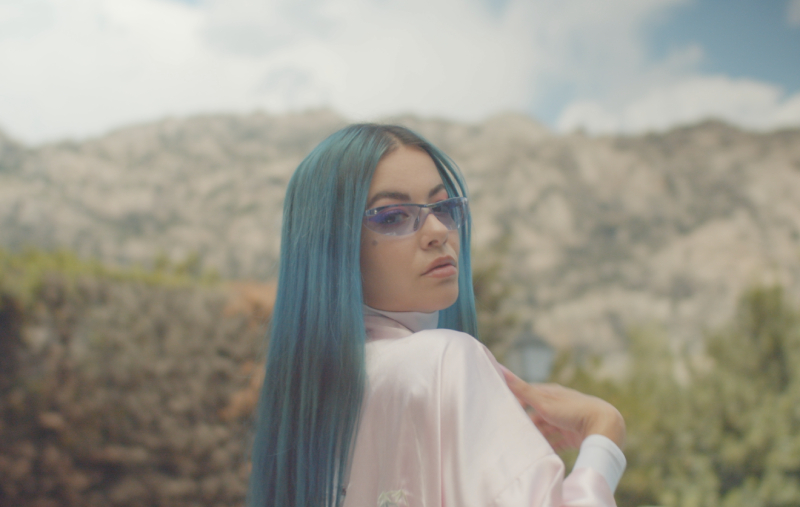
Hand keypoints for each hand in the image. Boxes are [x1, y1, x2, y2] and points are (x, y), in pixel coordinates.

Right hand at [500, 365, 624, 450]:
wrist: (603, 428)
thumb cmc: (572, 411)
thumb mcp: (543, 401)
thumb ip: (521, 389)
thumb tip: (500, 369)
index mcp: (553, 394)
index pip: (530, 395)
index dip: (518, 402)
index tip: (506, 410)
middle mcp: (560, 406)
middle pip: (538, 414)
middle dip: (527, 422)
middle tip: (513, 431)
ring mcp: (568, 422)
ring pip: (547, 429)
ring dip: (538, 435)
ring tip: (525, 444)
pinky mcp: (575, 436)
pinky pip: (559, 442)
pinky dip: (550, 446)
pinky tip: (542, 452)